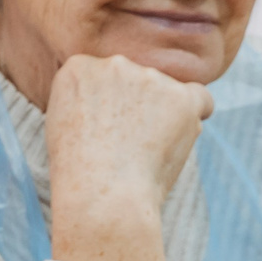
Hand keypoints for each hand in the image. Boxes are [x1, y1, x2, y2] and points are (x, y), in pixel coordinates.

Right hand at [46, 53, 213, 260]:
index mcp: (79, 68)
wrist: (101, 196)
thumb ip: (87, 99)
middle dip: (135, 106)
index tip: (104, 131)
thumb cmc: (78, 173)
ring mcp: (150, 77)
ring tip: (145, 152)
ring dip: (162, 115)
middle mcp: (114, 64)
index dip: (107, 105)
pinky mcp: (182, 97)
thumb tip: (119, 98)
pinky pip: (200, 97)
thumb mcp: (61, 124)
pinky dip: (195, 115)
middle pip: (136, 80)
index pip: (104, 77)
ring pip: (166, 92)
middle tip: (125, 145)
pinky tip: (180, 137)